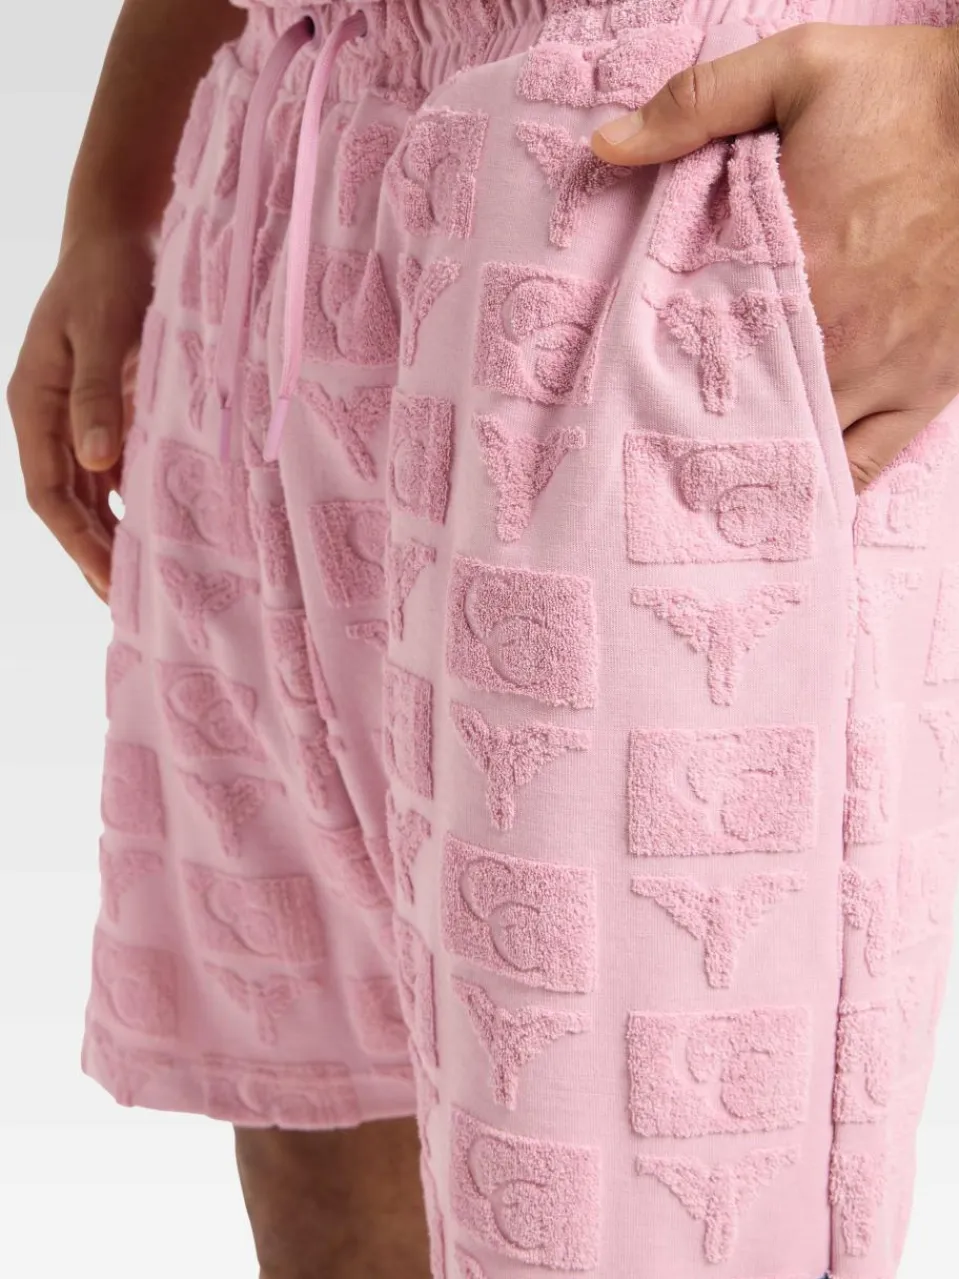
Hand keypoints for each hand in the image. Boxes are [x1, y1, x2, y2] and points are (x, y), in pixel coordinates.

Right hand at [7, 231, 154, 598]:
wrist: (121, 234)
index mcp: (33, 406)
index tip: (111, 580)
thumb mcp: (102, 330)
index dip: (78, 542)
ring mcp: (78, 419)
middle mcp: (51, 421)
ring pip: (91, 495)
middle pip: (68, 506)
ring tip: (144, 582)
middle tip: (129, 605)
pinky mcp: (108, 412)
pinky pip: (117, 472)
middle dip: (94, 554)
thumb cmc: (108, 276)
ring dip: (112, 537)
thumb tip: (97, 463)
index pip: (50, 495)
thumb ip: (97, 395)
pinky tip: (161, 528)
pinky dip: (133, 503)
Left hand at [592, 21, 958, 491]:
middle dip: (689, 431)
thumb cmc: (915, 98)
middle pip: (737, 409)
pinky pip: (863, 464)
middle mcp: (833, 336)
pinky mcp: (926, 390)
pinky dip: (820, 489)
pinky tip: (780, 498)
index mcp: (789, 266)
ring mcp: (883, 372)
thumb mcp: (803, 70)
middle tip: (642, 450)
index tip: (613, 390)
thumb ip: (698, 104)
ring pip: (794, 447)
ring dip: (746, 463)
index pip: (693, 344)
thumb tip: (607, 144)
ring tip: (696, 484)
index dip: (647, 374)